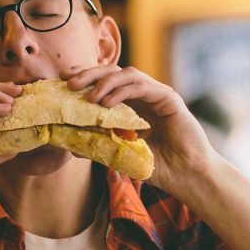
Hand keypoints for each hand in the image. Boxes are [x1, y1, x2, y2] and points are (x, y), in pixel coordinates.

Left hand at [62, 65, 219, 195]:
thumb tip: (71, 145)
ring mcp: (157, 94)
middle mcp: (144, 95)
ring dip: (104, 82)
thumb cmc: (158, 168)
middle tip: (69, 82)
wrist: (186, 177)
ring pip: (127, 74)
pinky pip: (142, 86)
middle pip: (113, 72)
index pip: (105, 82)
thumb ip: (101, 146)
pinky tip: (106, 103)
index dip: (84, 77)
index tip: (63, 80)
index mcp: (132, 104)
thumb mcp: (121, 155)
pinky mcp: (169, 98)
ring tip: (88, 96)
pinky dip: (122, 91)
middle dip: (89, 73)